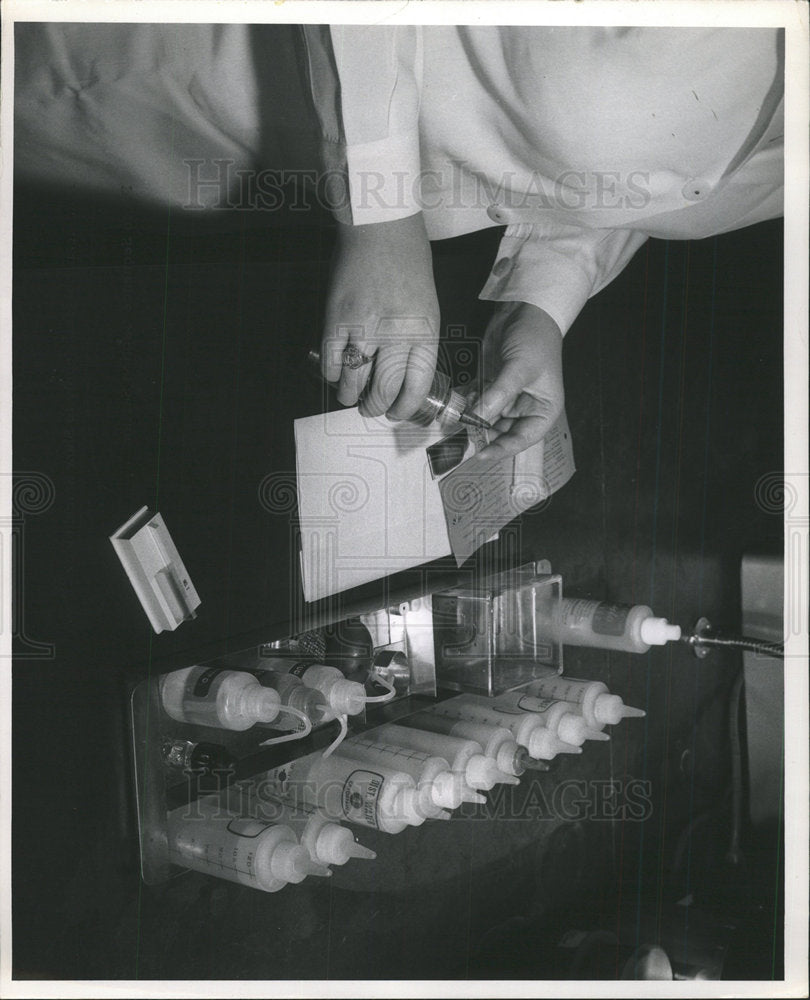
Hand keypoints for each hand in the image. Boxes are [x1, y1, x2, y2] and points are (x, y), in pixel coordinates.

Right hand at [321, 213, 439, 419]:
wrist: (380, 228)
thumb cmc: (408, 263)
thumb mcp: (427, 307)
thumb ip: (417, 343)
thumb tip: (403, 378)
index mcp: (424, 331)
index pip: (416, 387)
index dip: (405, 407)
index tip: (398, 412)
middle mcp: (396, 333)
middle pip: (383, 391)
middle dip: (375, 407)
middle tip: (371, 409)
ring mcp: (364, 327)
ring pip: (354, 382)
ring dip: (350, 396)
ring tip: (351, 397)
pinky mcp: (336, 319)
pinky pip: (332, 361)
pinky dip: (333, 374)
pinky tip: (337, 374)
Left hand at [475, 301, 563, 459]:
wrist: (525, 309)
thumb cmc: (535, 339)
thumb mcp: (520, 368)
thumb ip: (498, 395)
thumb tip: (476, 418)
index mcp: (543, 410)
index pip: (523, 439)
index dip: (503, 449)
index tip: (481, 454)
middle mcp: (525, 408)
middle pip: (501, 432)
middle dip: (481, 432)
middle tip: (461, 432)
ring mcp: (506, 397)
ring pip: (485, 418)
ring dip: (471, 418)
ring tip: (458, 414)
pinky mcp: (491, 385)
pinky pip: (476, 402)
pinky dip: (466, 403)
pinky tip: (461, 397)